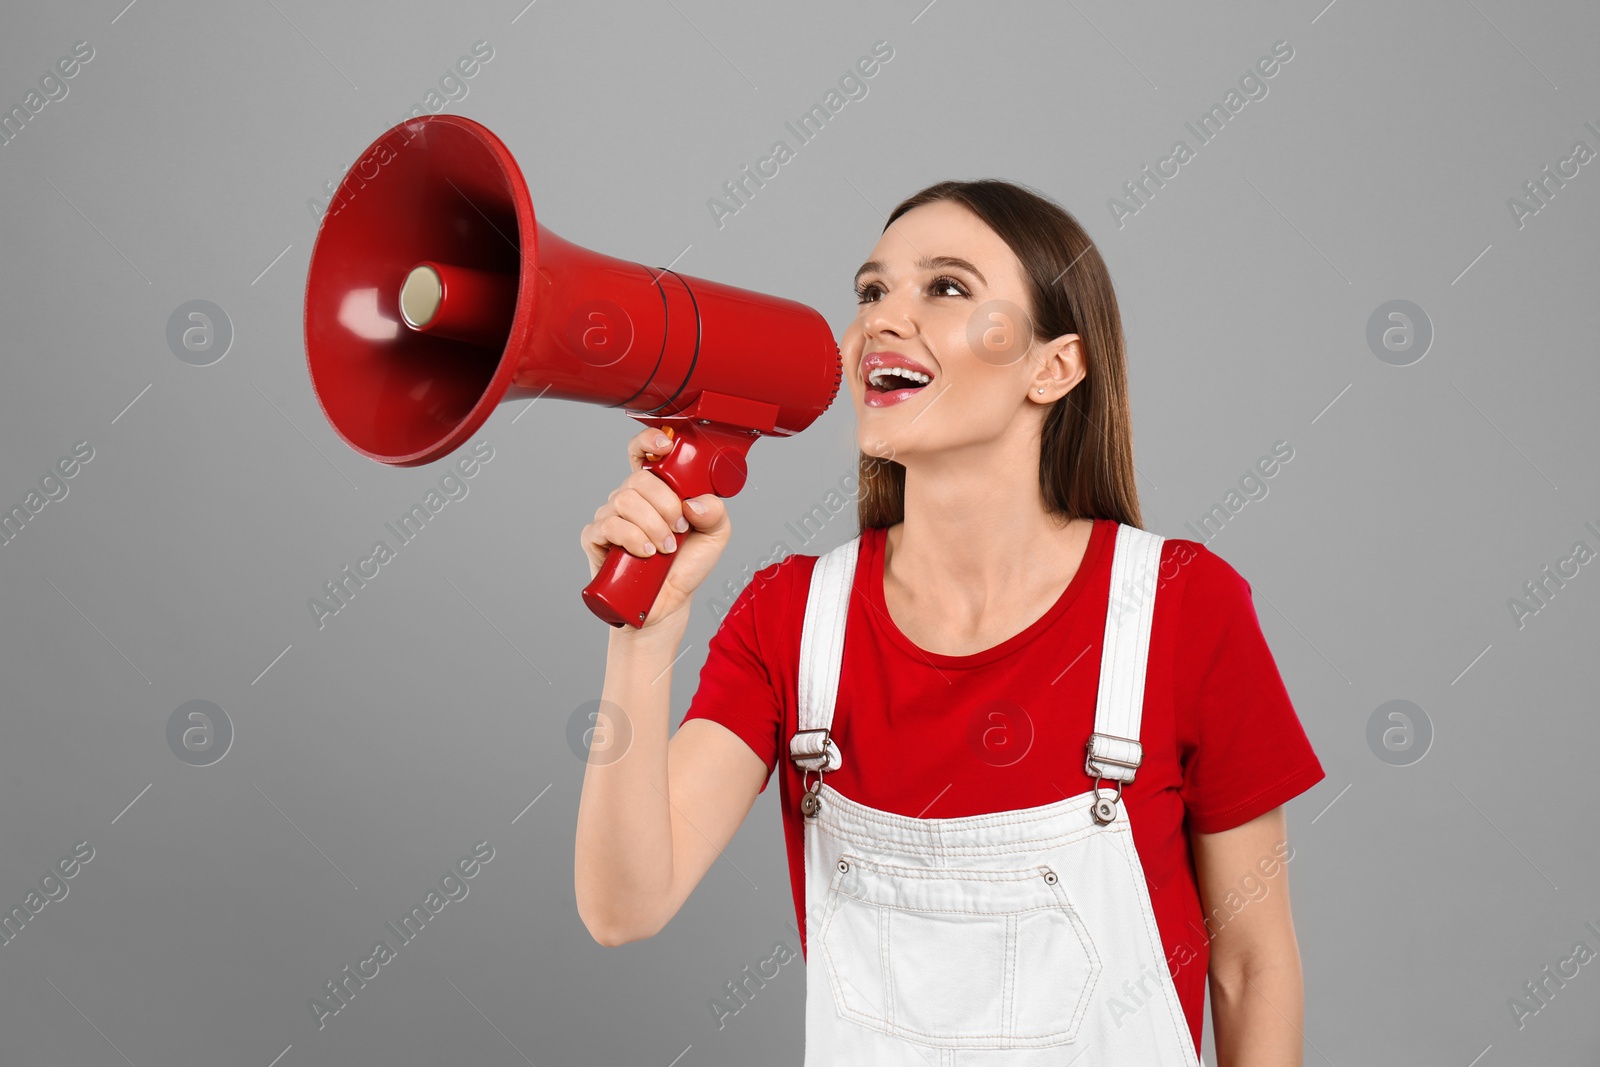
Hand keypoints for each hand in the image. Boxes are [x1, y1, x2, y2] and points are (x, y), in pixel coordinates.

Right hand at [580, 426, 731, 632]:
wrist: (667, 604)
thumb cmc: (685, 566)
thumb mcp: (715, 536)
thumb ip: (716, 513)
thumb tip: (694, 502)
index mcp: (656, 489)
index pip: (643, 452)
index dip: (648, 440)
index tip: (665, 446)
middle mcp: (630, 498)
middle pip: (638, 480)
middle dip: (665, 504)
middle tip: (679, 530)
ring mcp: (610, 516)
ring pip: (625, 501)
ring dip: (652, 525)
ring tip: (665, 549)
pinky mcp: (596, 538)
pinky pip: (609, 525)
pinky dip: (633, 538)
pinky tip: (646, 553)